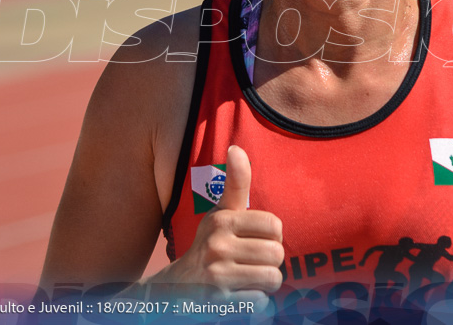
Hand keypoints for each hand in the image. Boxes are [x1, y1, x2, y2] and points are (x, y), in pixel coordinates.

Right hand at [153, 146, 284, 299]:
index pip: (275, 225)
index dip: (272, 237)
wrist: (175, 288)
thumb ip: (235, 183)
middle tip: (252, 263)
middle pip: (277, 254)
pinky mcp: (219, 302)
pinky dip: (257, 303)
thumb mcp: (219, 213)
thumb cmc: (209, 245)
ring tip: (249, 279)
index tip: (256, 241)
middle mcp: (217, 245)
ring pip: (272, 278)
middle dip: (270, 263)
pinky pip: (261, 303)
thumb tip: (236, 148)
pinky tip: (241, 296)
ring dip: (265, 284)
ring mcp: (217, 275)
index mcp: (222, 221)